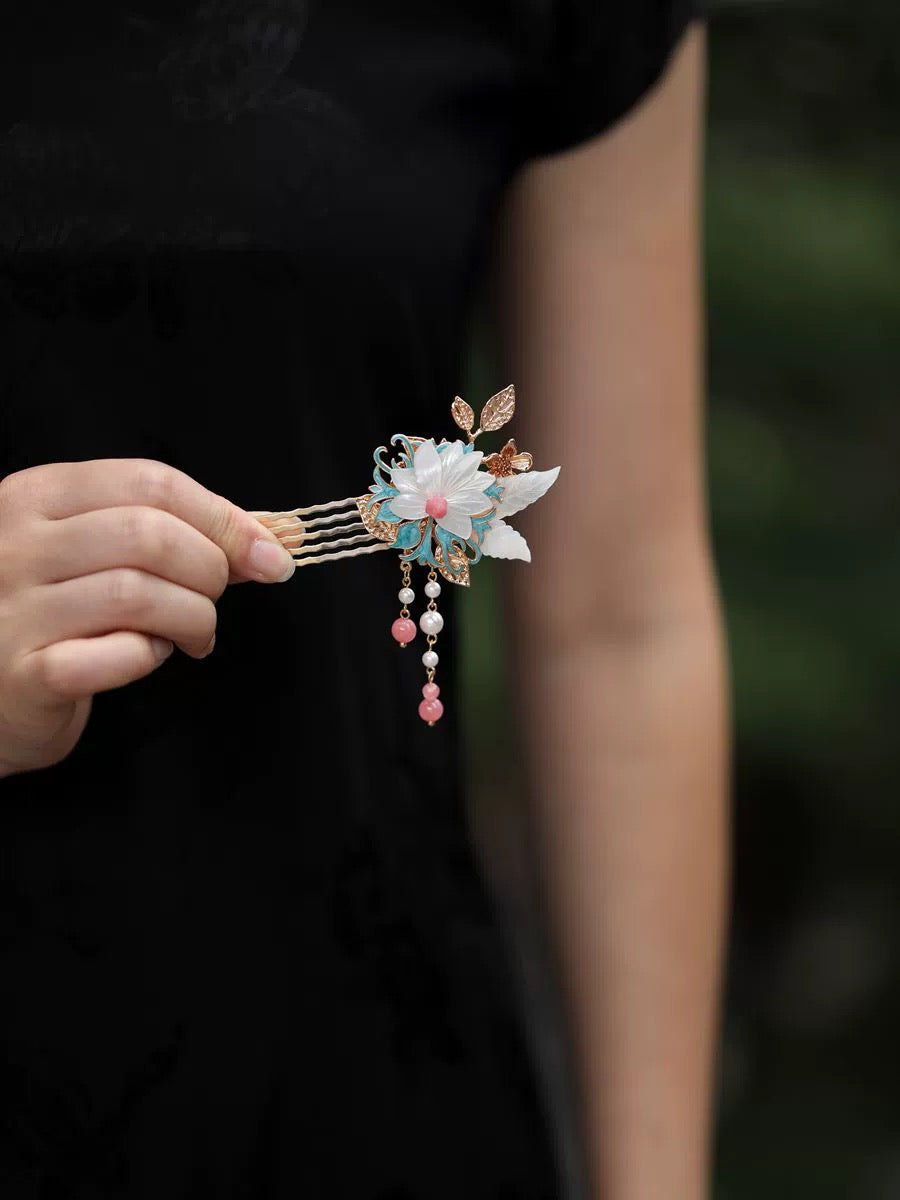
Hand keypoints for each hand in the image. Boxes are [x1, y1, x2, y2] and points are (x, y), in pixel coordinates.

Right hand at [0, 458, 295, 777]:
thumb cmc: (56, 611)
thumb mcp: (97, 550)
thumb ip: (173, 532)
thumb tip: (268, 539)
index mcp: (39, 496)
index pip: (150, 481)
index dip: (223, 518)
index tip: (265, 553)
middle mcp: (18, 545)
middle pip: (148, 533)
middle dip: (210, 569)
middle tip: (213, 598)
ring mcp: (16, 610)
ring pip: (137, 594)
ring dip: (193, 617)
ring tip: (193, 633)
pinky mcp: (26, 674)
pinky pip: (117, 655)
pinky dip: (151, 656)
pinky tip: (148, 655)